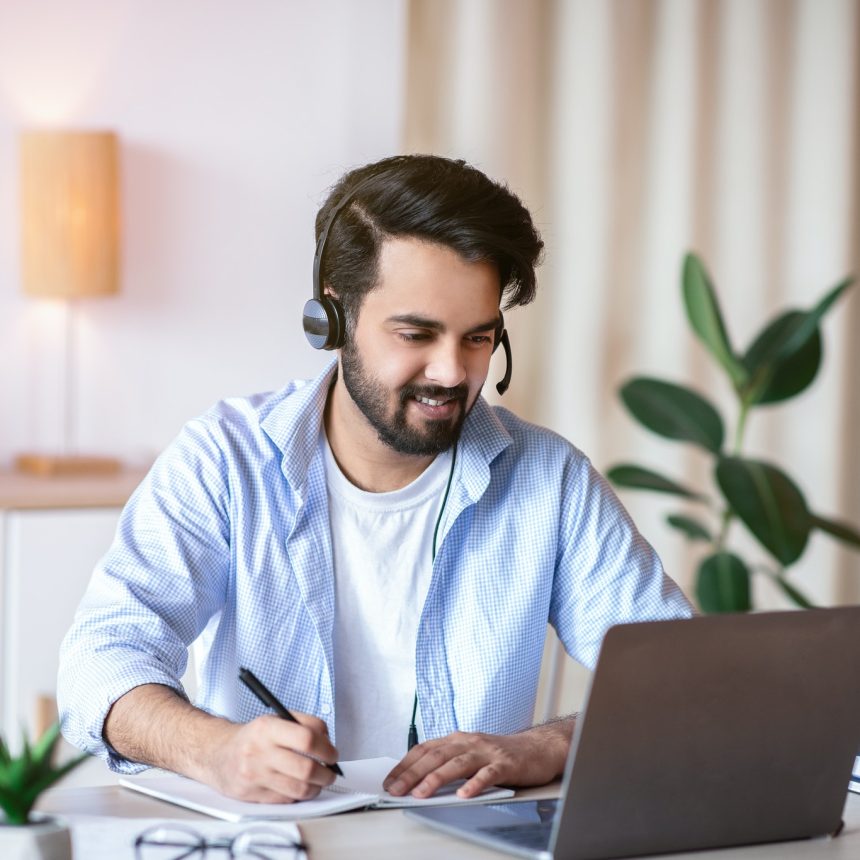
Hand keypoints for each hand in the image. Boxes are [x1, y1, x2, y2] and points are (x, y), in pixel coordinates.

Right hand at [208, 712, 337, 802]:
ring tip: (319, 781)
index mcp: (267, 727)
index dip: (326, 748)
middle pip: (305, 768)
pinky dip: (298, 795)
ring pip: (299, 789)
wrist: (218, 754)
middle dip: (326, 773)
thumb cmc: (255, 737)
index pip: (306, 739)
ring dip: (316, 787)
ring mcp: (254, 775)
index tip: (333, 754)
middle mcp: (259, 751)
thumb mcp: (276, 718)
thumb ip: (304, 724)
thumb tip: (328, 743)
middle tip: (331, 772)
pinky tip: (299, 787)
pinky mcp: (252, 795)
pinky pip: (286, 800)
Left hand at [382, 719, 573, 799]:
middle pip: (436, 756)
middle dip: (412, 774)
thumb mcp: (470, 754)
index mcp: (458, 739)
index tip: (389, 780)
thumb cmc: (501, 754)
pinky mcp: (505, 763)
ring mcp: (487, 752)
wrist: (538, 748)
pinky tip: (464, 795)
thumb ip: (448, 762)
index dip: (405, 764)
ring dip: (436, 778)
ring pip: (457, 763)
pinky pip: (488, 774)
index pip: (425, 749)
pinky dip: (475, 784)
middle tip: (395, 790)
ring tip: (420, 793)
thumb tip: (418, 780)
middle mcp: (469, 742)